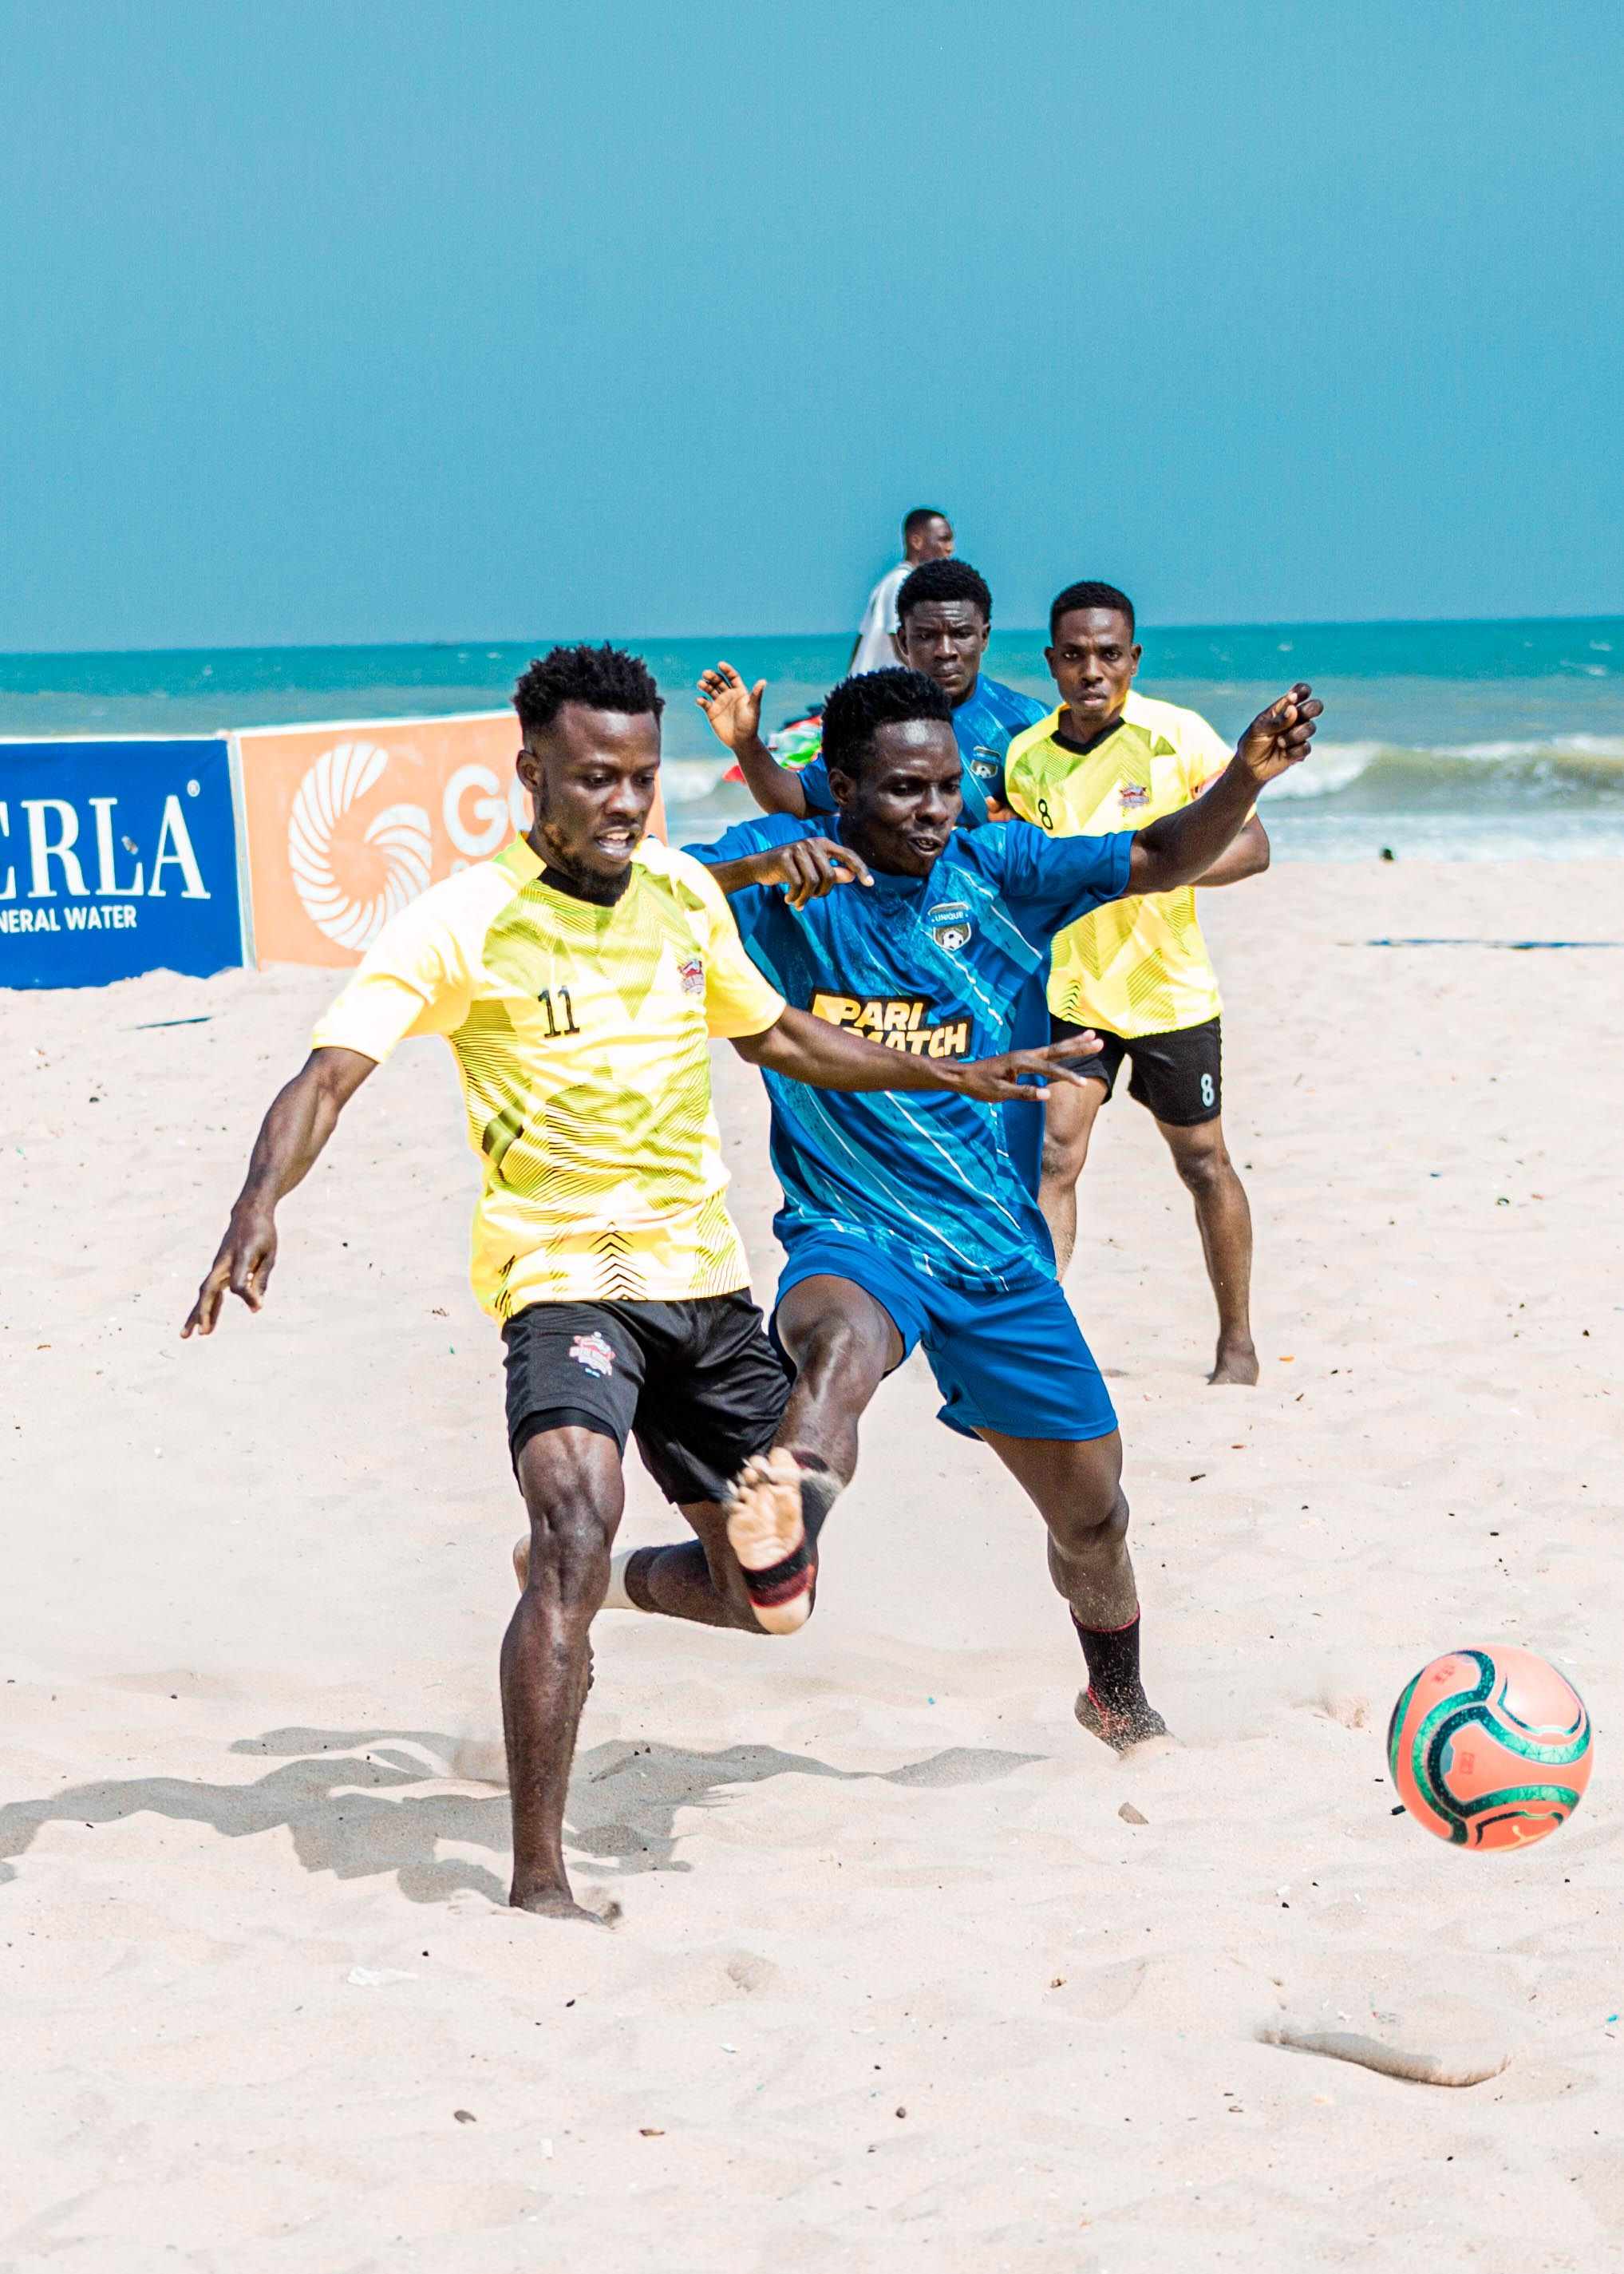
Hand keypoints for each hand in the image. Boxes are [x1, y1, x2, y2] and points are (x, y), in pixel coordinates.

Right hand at [182, 1205, 277, 1335]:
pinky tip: (207, 1323)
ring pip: (204, 1293)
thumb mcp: (269, 1255)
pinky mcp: (219, 1269)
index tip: (257, 1307)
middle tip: (200, 1334)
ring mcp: (218, 1266)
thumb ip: (261, 1280)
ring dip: (197, 1314)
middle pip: (208, 1290)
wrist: (249, 1213)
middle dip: (203, 1312)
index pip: (238, 1283)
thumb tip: (257, 1307)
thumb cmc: (263, 1233)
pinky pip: (211, 1290)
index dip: (247, 1297)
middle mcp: (224, 1263)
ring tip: (188, 1335)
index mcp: (240, 1257)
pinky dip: (209, 1306)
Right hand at [697, 661, 766, 753]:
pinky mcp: (711, 712)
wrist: (742, 742)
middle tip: (705, 674)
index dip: (727, 670)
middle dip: (712, 676)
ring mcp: (719, 703)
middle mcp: (728, 695)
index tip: (720, 665)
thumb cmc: (750, 725)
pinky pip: (704, 703)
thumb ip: (756, 695)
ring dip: (705, 685)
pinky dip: (701, 700)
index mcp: (739, 692)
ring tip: (700, 684)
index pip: (732, 676)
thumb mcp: (753, 709)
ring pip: (710, 690)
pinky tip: (700, 700)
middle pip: (719, 681)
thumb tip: (763, 681)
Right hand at [750, 836, 872, 908]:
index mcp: (823, 844)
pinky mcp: (784, 857)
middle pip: (829, 875)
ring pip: (813, 882)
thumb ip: (832, 873)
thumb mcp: (813, 871)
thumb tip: (851, 876)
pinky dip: (794, 896)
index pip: (848, 855)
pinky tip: (789, 899)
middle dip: (822, 893)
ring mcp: (797, 848)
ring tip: (799, 902)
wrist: (761, 866)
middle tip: (811, 899)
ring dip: (806, 898)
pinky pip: (797, 883)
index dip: (861, 869)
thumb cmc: (791, 869)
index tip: (871, 884)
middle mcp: (812, 843)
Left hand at [946, 1031, 1102, 1103]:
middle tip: (1099, 1040)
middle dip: (1079, 1046)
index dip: (1067, 1077)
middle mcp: (1026, 1055)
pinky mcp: (1024, 1060)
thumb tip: (1047, 1095)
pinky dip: (1061, 1051)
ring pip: (1054, 1049)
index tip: (1083, 1084)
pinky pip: (1047, 1054)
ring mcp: (1025, 1056)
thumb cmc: (979, 1085)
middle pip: (1057, 1050)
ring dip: (1073, 1044)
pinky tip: (1069, 1050)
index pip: (1049, 1070)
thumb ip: (1023, 1093)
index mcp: (1020, 1062)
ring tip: (1092, 1036)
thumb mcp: (999, 1093)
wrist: (963, 1075)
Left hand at [1234, 682, 1321, 786]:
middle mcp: (1295, 719)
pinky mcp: (1301, 751)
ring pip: (1310, 727)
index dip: (1303, 691)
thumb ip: (1276, 721)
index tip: (1295, 697)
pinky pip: (1306, 747)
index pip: (1300, 692)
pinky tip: (1283, 753)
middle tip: (1297, 714)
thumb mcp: (1258, 729)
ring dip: (1294, 735)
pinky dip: (1293, 750)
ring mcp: (1299, 734)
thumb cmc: (1252, 742)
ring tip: (1279, 742)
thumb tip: (1293, 710)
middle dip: (1310, 709)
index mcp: (1284, 708)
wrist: (1250, 767)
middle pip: (1315, 706)